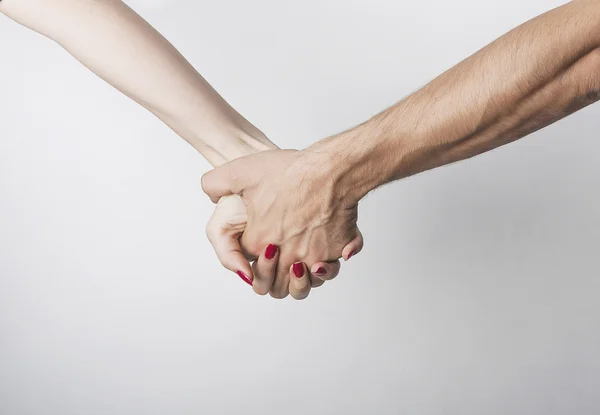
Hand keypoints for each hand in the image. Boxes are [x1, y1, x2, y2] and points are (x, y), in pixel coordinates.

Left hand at [202, 149, 362, 297]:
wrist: (328, 169)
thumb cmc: (289, 171)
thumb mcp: (241, 171)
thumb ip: (216, 183)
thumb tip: (210, 195)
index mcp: (258, 242)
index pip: (250, 269)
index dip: (254, 261)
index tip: (263, 246)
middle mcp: (284, 256)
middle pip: (275, 284)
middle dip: (275, 276)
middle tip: (280, 257)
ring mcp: (311, 256)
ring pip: (303, 285)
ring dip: (300, 279)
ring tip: (300, 262)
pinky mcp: (335, 251)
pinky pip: (329, 270)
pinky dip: (327, 268)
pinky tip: (323, 255)